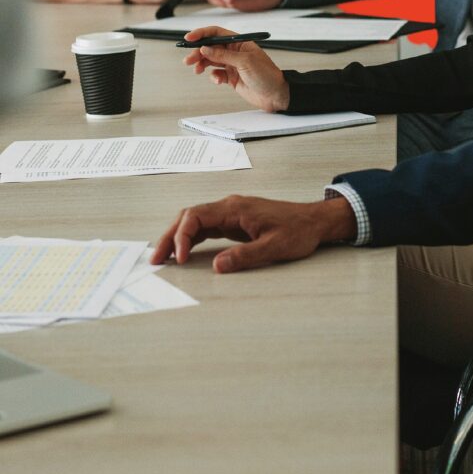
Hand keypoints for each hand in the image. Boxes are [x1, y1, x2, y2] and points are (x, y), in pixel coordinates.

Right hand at [150, 194, 357, 273]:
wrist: (315, 221)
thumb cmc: (298, 231)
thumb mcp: (274, 246)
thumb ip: (245, 256)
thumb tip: (217, 266)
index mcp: (236, 208)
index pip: (197, 216)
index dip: (183, 236)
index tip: (180, 259)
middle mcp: (230, 207)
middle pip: (190, 216)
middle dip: (171, 236)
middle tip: (157, 259)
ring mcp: (231, 213)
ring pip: (196, 220)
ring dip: (178, 237)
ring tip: (164, 258)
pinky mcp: (235, 221)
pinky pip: (206, 227)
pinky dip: (192, 238)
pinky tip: (184, 252)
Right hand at [182, 26, 289, 111]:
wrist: (275, 95)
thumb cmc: (267, 76)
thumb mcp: (245, 62)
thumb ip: (223, 55)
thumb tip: (205, 48)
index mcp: (240, 42)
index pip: (217, 33)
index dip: (202, 34)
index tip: (189, 38)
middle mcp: (235, 52)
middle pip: (211, 47)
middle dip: (198, 51)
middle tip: (188, 60)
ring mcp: (233, 64)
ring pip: (211, 60)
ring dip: (202, 64)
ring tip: (196, 70)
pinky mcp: (231, 77)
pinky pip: (217, 73)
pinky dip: (213, 76)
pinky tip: (218, 81)